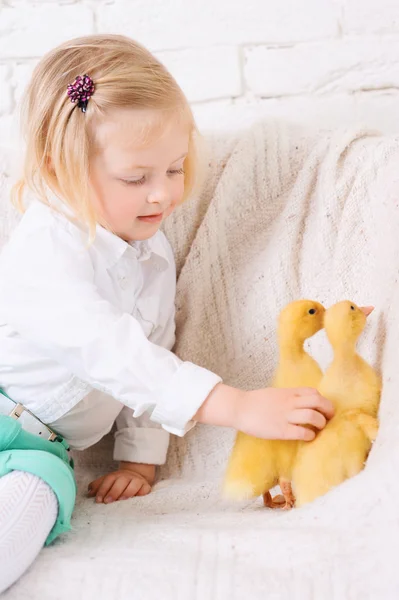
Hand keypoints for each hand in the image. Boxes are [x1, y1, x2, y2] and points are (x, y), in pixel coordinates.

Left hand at [88, 462, 154, 503]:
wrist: (135, 476)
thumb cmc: (118, 483)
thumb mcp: (107, 482)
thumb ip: (98, 486)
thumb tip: (89, 493)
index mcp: (116, 476)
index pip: (108, 480)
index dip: (103, 489)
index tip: (98, 499)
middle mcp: (127, 477)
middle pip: (121, 481)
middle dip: (113, 491)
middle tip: (107, 501)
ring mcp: (137, 481)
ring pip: (134, 484)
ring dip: (127, 491)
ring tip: (121, 499)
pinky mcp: (146, 486)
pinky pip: (145, 489)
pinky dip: (142, 492)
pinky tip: (137, 497)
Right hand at [195, 383, 333, 440]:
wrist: (239, 408)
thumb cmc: (256, 402)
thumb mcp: (276, 393)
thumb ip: (290, 397)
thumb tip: (304, 403)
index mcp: (289, 393)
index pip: (314, 393)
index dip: (323, 401)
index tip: (323, 409)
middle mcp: (290, 403)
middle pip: (319, 402)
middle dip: (328, 411)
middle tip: (328, 419)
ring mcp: (286, 416)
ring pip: (313, 417)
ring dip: (321, 424)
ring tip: (318, 429)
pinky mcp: (281, 430)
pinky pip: (303, 432)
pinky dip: (310, 435)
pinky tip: (308, 436)